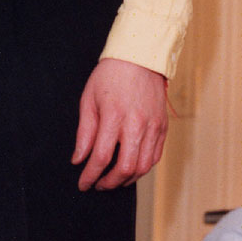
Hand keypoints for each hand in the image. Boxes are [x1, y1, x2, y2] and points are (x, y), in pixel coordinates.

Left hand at [72, 57, 167, 190]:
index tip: (83, 183)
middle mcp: (135, 123)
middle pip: (125, 168)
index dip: (90, 176)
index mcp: (114, 115)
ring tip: (114, 179)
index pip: (101, 157)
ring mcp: (152, 126)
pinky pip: (155, 157)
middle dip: (109, 183)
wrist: (140, 56)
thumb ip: (84, 132)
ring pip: (143, 167)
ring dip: (127, 180)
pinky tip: (131, 167)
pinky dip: (143, 168)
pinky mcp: (162, 126)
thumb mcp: (89, 99)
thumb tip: (79, 159)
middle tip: (99, 184)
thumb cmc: (111, 75)